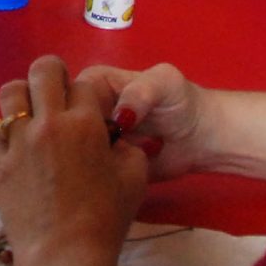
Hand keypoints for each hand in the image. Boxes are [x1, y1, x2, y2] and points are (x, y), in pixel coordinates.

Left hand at [0, 56, 148, 265]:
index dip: (90, 96)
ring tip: (32, 115)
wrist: (65, 256)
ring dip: (23, 97)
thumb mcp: (135, 178)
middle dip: (54, 75)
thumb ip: (127, 146)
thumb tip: (113, 135)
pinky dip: (4, 135)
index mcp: (84, 124)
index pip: (85, 84)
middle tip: (58, 94)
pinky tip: (16, 149)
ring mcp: (17, 141)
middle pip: (44, 70)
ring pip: (10, 92)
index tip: (91, 110)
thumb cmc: (106, 220)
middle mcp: (47, 123)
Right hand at [72, 62, 209, 180]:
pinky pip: (89, 174)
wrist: (201, 138)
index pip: (67, 95)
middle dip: (77, 141)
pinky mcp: (102, 167)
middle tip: (107, 154)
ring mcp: (92, 141)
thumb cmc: (180, 102)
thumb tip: (120, 116)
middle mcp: (86, 111)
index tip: (92, 130)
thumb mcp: (165, 83)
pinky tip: (111, 181)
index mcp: (93, 83)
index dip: (73, 112)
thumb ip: (141, 91)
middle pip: (64, 126)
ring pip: (72, 152)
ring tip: (112, 168)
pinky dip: (97, 179)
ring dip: (86, 163)